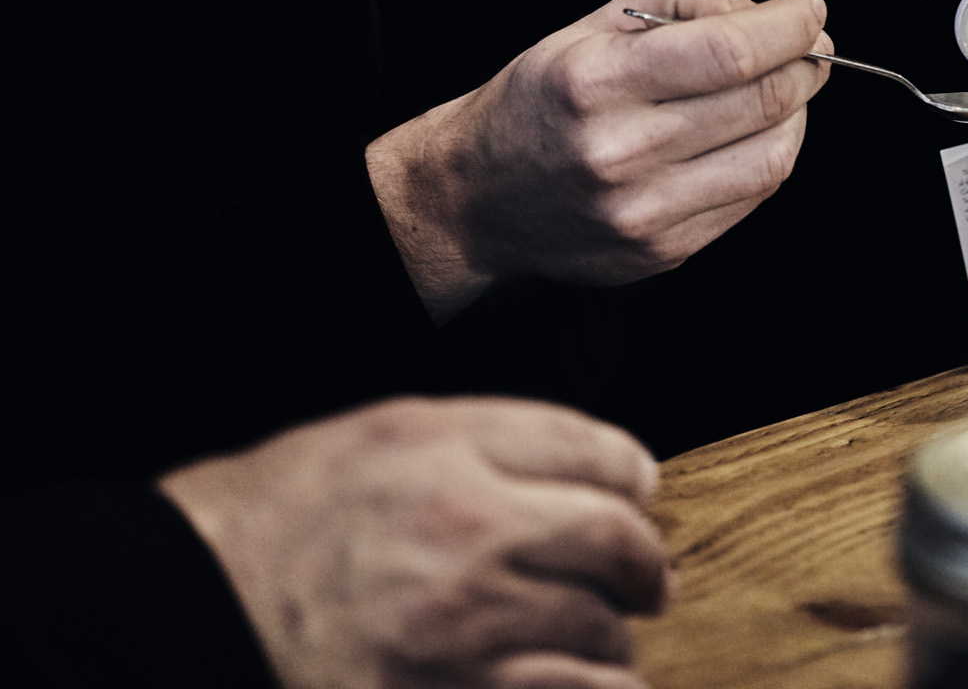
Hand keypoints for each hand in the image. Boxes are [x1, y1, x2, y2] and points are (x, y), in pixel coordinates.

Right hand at [159, 397, 668, 688]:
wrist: (193, 608)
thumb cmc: (290, 519)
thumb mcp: (394, 434)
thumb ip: (507, 439)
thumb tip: (625, 473)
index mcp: (449, 456)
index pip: (601, 455)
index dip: (632, 479)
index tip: (635, 499)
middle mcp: (464, 539)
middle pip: (616, 544)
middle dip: (641, 565)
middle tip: (643, 581)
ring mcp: (459, 635)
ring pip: (602, 638)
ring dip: (611, 640)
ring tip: (593, 640)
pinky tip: (571, 683)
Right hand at [367, 0, 830, 321]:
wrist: (480, 196)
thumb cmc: (546, 98)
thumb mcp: (596, 23)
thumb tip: (771, 10)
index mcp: (597, 82)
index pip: (732, 50)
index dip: (790, 24)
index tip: (808, 8)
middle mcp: (620, 153)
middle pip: (763, 102)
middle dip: (805, 64)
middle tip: (808, 44)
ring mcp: (645, 212)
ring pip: (773, 156)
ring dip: (797, 113)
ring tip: (781, 88)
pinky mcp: (664, 250)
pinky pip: (752, 197)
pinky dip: (768, 155)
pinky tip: (748, 132)